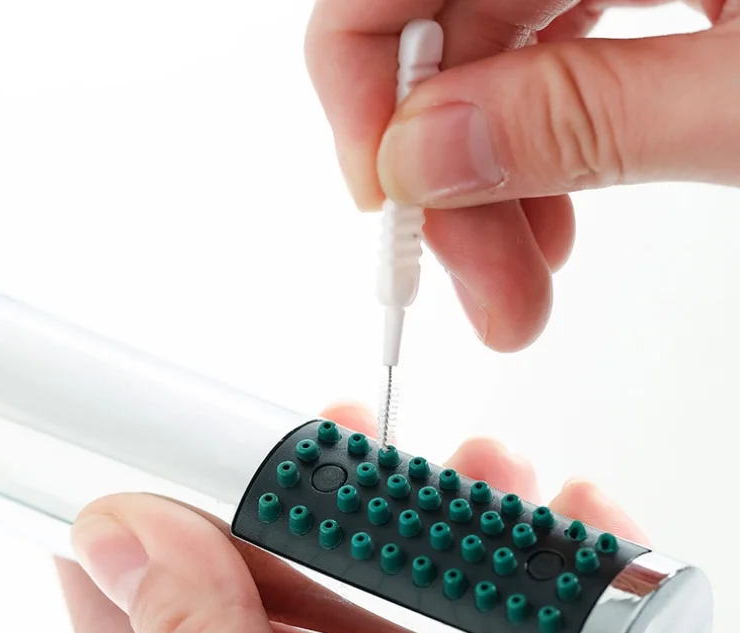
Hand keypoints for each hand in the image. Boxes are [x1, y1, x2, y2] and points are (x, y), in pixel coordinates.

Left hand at [57, 403, 695, 632]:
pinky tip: (581, 508)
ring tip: (480, 461)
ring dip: (476, 520)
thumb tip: (115, 538)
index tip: (172, 476)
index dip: (180, 554)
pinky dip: (596, 563)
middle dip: (354, 511)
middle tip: (345, 437)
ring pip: (468, 611)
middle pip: (352, 607)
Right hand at [305, 1, 739, 351]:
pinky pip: (549, 65)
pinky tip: (548, 220)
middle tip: (478, 291)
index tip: (385, 201)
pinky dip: (537, 153)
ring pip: (492, 62)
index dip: (359, 82)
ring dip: (488, 185)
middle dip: (445, 176)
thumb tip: (426, 158)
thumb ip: (588, 115)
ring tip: (517, 288)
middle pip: (442, 26)